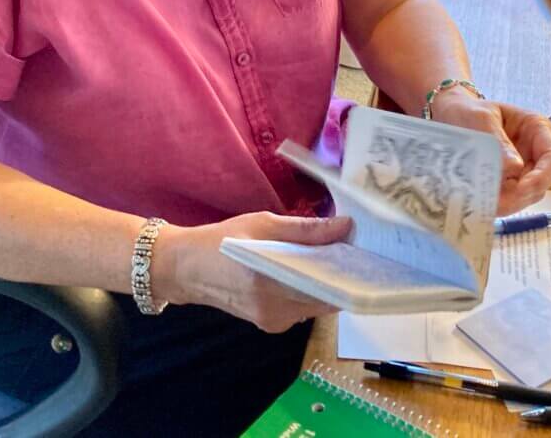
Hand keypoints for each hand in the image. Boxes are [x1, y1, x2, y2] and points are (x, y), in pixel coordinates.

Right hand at [155, 211, 351, 332]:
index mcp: (271, 284)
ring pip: (315, 304)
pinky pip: (301, 308)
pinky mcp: (269, 324)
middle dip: (341, 276)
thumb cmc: (223, 241)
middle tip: (354, 251)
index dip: (350, 273)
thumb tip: (345, 226)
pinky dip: (310, 290)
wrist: (185, 268)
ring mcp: (272, 322)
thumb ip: (305, 229)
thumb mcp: (263, 225)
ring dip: (326, 283)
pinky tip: (312, 270)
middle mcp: (275, 311)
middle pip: (325, 298)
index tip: (366, 254)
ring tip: (335, 256)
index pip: (326, 288)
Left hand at [430, 93, 550, 214]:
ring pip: (526, 196)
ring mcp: (523, 169)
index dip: (541, 178)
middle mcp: (535, 152)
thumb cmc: (469, 111)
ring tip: (483, 204)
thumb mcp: (481, 119)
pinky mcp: (508, 182)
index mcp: (537, 129)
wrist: (450, 116)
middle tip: (495, 203)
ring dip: (509, 204)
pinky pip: (509, 199)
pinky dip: (498, 204)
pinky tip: (480, 204)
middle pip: (542, 183)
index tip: (519, 189)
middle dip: (521, 196)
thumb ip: (498, 141)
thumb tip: (514, 169)